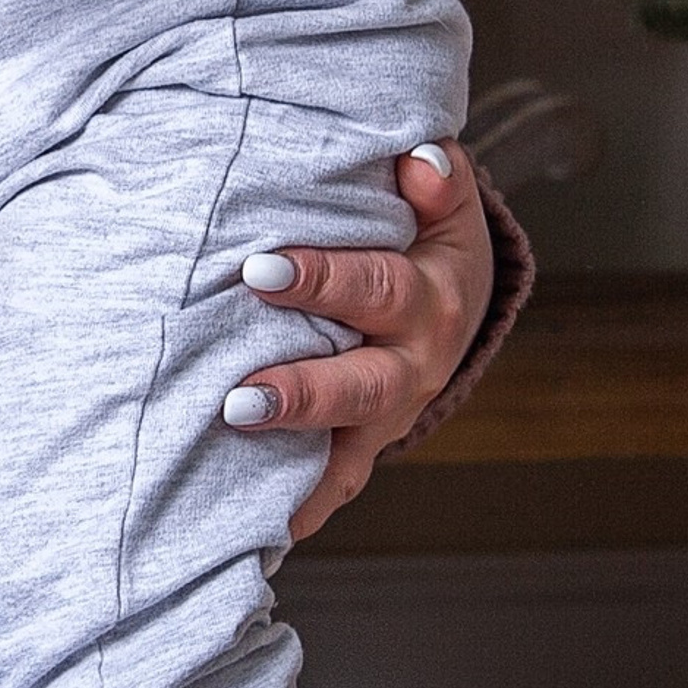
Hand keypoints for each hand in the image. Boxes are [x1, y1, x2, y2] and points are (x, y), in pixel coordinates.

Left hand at [226, 142, 497, 542]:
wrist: (454, 304)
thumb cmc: (425, 239)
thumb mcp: (443, 204)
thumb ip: (436, 178)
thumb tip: (418, 158)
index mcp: (427, 298)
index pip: (373, 288)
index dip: (321, 280)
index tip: (258, 270)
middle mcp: (411, 366)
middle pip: (360, 386)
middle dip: (301, 393)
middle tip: (238, 398)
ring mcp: (387, 417)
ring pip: (344, 446)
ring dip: (291, 456)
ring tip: (233, 464)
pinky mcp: (363, 447)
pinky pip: (332, 485)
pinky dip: (297, 509)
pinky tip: (256, 529)